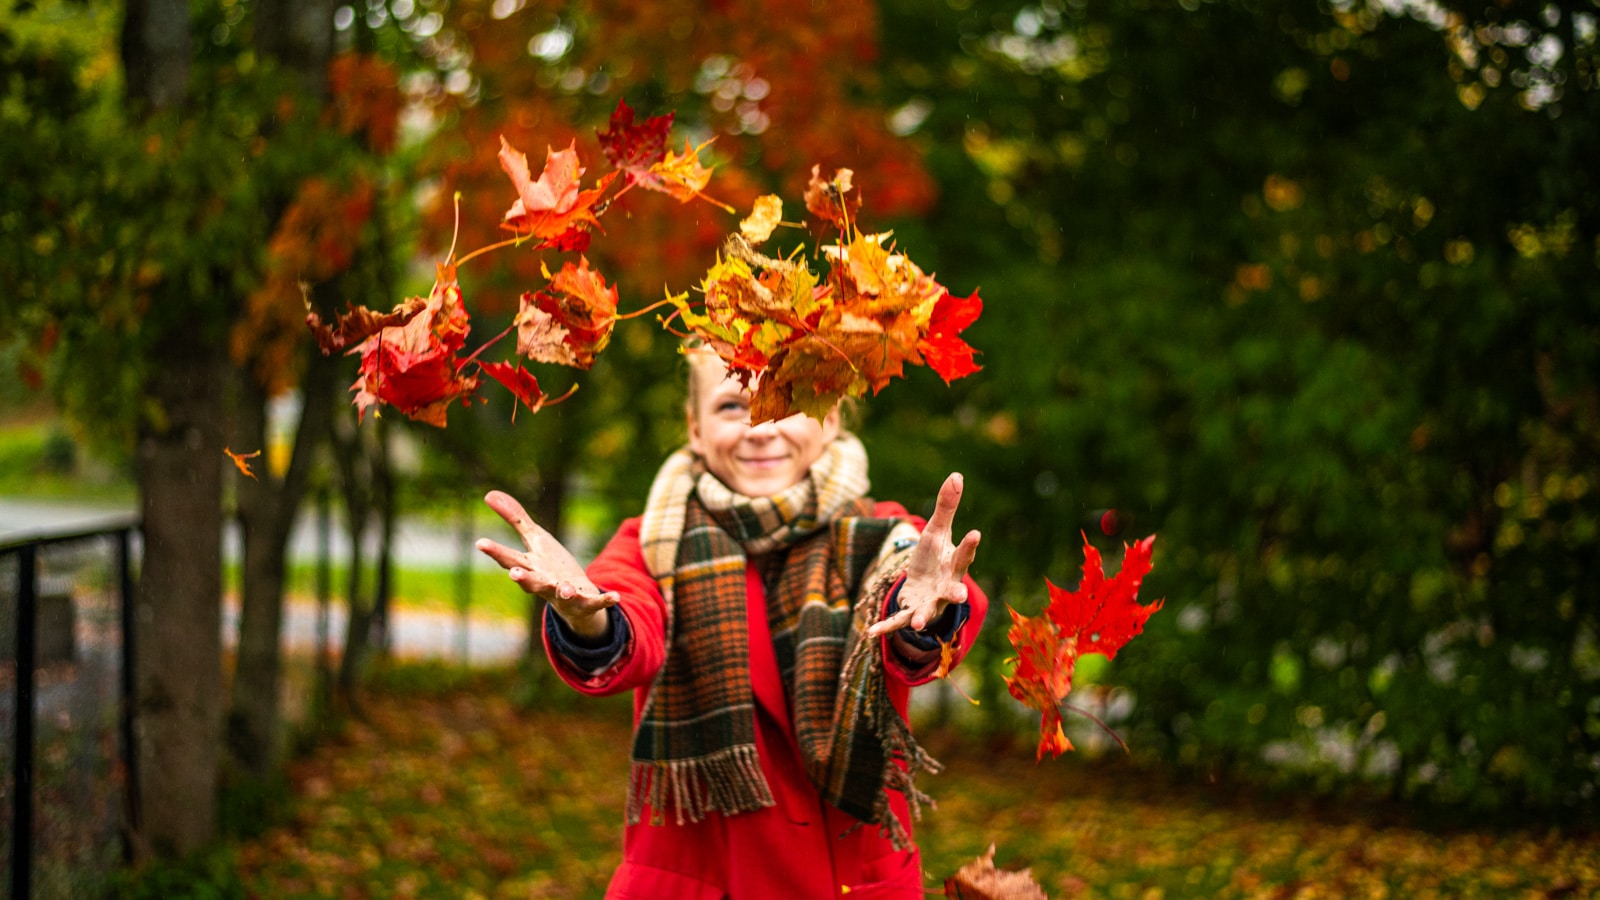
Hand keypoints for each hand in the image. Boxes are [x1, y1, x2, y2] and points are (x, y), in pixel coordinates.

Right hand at [475, 490, 618, 639]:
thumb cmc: (549, 567)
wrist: (574, 599)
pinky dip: (605, 600)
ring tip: (565, 589)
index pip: (508, 558)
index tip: (480, 542)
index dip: (495, 551)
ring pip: (562, 594)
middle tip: (514, 574)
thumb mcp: (534, 540)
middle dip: (523, 579)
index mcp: (530, 567)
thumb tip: (489, 494)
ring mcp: (565, 594)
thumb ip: (515, 519)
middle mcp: (544, 583)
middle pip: (531, 582)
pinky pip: (596, 601)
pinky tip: (616, 596)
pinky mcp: (586, 601)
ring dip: (564, 591)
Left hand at [867, 472, 980, 638]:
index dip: (969, 545)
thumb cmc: (935, 556)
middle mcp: (945, 588)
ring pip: (927, 612)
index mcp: (953, 565)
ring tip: (917, 623)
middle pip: (953, 590)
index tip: (975, 533)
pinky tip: (871, 631)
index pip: (963, 554)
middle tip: (961, 595)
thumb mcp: (938, 530)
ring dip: (922, 617)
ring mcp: (929, 603)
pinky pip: (897, 621)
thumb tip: (956, 474)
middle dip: (956, 593)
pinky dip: (885, 627)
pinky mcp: (909, 612)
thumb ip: (946, 506)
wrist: (925, 587)